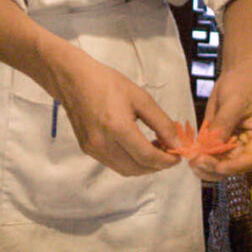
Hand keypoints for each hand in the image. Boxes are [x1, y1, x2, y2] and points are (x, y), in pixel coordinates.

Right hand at [46, 45, 181, 178]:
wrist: (73, 80)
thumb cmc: (108, 83)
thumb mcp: (141, 98)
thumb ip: (161, 123)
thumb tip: (176, 143)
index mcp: (118, 128)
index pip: (147, 156)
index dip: (166, 160)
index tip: (178, 156)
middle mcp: (103, 144)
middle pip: (138, 168)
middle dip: (157, 166)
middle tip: (169, 152)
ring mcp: (93, 149)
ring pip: (126, 170)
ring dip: (144, 166)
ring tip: (155, 150)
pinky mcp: (87, 150)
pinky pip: (114, 164)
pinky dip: (130, 162)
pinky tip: (137, 149)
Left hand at [189, 69, 251, 178]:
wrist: (238, 73)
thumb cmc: (242, 84)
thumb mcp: (233, 103)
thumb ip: (222, 126)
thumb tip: (209, 147)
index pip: (250, 160)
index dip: (233, 166)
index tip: (215, 165)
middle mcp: (248, 145)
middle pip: (233, 167)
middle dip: (214, 168)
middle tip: (196, 161)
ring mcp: (234, 145)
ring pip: (221, 166)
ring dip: (205, 166)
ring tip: (191, 159)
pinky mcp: (222, 141)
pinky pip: (212, 155)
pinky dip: (201, 157)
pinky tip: (190, 153)